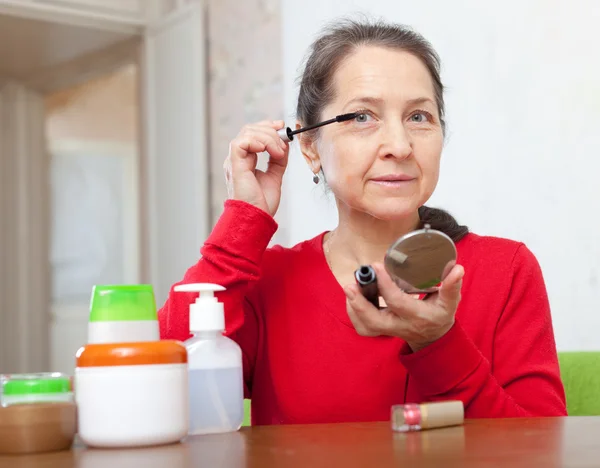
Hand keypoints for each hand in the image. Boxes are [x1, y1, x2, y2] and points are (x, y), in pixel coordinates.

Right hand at [224, 120, 288, 216]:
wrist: (256, 218)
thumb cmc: (262, 204)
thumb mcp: (275, 176)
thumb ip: (278, 160)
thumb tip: (284, 144)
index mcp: (245, 161)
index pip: (252, 134)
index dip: (268, 128)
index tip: (282, 128)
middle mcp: (238, 159)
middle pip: (250, 130)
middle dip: (270, 130)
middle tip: (284, 140)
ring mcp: (234, 161)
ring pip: (247, 133)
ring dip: (268, 137)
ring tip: (279, 151)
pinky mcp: (234, 165)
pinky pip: (241, 142)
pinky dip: (258, 142)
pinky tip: (269, 151)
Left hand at [344, 263, 464, 351]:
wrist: (433, 337)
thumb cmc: (440, 314)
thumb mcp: (450, 302)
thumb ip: (452, 286)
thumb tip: (457, 268)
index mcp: (418, 316)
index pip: (397, 302)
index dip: (385, 284)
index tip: (377, 266)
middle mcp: (400, 325)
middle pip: (375, 321)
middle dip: (360, 303)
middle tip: (352, 284)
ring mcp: (389, 330)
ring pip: (366, 327)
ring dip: (354, 308)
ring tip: (351, 288)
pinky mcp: (380, 331)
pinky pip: (362, 328)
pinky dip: (354, 314)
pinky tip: (353, 298)